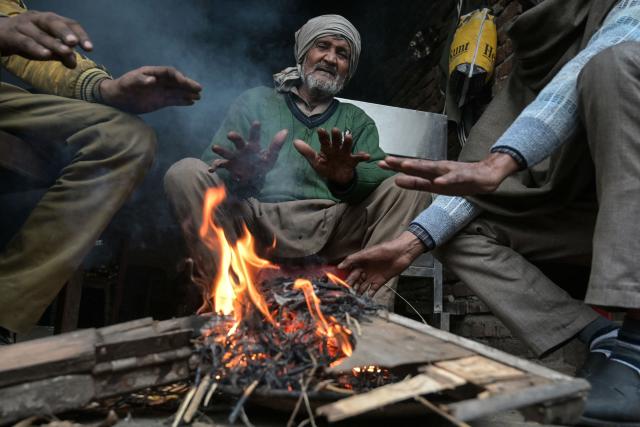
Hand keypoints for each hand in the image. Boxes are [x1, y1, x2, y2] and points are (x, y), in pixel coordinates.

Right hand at [0, 11, 92, 67]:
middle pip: (53, 22)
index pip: (69, 23)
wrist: (0, 36)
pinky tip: (46, 55)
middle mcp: (37, 19)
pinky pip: (25, 41)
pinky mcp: (12, 36)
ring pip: (40, 33)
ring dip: (54, 43)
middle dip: (65, 32)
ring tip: (66, 52)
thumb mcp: (47, 47)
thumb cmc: (29, 40)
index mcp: (50, 20)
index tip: (90, 49)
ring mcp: (23, 25)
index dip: (81, 35)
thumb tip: (74, 63)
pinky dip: (36, 48)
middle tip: (74, 43)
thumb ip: (62, 54)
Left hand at [99, 66, 201, 113]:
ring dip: (188, 93)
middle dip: (188, 85)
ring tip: (198, 97)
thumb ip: (140, 80)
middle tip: (199, 89)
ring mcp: (161, 91)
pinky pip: (174, 100)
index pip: (169, 73)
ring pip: (177, 91)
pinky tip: (191, 102)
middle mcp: (159, 81)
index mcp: (153, 73)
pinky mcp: (160, 101)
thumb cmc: (122, 87)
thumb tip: (153, 81)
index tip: (185, 82)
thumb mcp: (129, 82)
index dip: (178, 76)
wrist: (117, 99)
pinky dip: (182, 101)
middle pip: (177, 82)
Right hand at [209, 121, 287, 184]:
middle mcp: (241, 149)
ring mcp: (234, 157)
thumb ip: (276, 145)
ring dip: (220, 149)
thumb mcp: (271, 157)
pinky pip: (220, 165)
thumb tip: (285, 130)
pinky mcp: (229, 166)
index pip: (254, 136)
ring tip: (214, 147)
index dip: (255, 129)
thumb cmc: (262, 164)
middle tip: (230, 135)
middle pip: (237, 141)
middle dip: (234, 137)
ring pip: (226, 152)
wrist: (253, 178)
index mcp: (253, 145)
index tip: (257, 123)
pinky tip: (210, 169)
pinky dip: (214, 166)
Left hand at [294, 127, 369, 185]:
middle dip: (336, 136)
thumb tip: (295, 141)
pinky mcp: (353, 161)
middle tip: (335, 130)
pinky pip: (358, 158)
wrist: (337, 178)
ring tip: (348, 137)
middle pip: (336, 141)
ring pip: (347, 146)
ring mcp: (345, 154)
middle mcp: (336, 149)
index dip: (322, 136)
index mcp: (327, 148)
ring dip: (348, 142)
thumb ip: (306, 152)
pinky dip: (363, 157)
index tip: (320, 130)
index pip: (324, 141)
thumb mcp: (315, 161)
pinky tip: (366, 156)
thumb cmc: (325, 167)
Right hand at [338, 231, 425, 295]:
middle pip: (355, 281)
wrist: (401, 253)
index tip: (338, 285)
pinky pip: (372, 290)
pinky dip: (368, 295)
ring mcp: (372, 277)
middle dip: (350, 287)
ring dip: (358, 292)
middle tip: (345, 293)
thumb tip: (340, 266)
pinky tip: (364, 299)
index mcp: (360, 263)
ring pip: (362, 287)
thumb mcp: (366, 253)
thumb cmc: (384, 249)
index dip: (344, 278)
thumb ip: (352, 259)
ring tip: (353, 298)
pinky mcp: (380, 282)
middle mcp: (365, 270)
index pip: (349, 272)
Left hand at [380, 152, 518, 195]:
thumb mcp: (434, 185)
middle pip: (417, 166)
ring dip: (419, 167)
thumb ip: (416, 183)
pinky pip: (453, 179)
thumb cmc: (460, 180)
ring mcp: (451, 171)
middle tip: (386, 161)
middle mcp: (439, 169)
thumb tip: (396, 180)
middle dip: (402, 164)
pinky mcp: (464, 176)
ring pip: (433, 169)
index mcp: (432, 172)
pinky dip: (445, 180)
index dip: (396, 167)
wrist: (486, 176)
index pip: (411, 169)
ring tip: (405, 166)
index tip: (380, 164)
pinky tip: (438, 181)